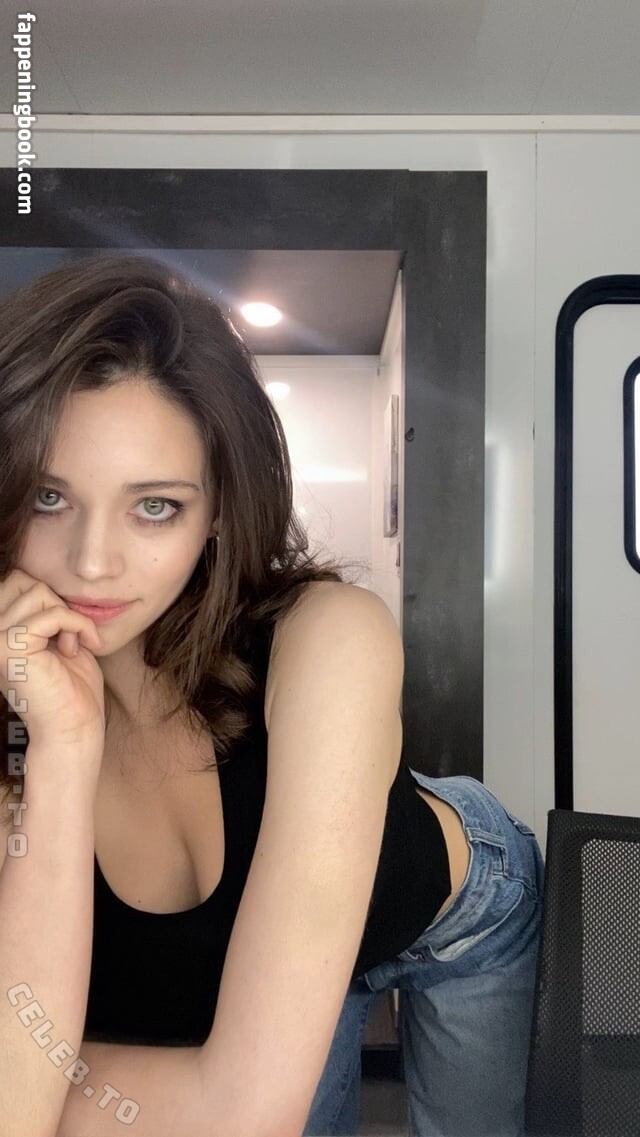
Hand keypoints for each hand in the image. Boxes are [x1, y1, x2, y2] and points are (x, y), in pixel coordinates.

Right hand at [0, 569, 105, 751]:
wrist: (74, 728)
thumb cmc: (71, 687)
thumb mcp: (56, 637)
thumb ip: (43, 609)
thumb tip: (37, 578)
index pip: (17, 581)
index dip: (50, 600)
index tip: (67, 634)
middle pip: (23, 580)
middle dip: (56, 603)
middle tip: (70, 638)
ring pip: (38, 591)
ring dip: (68, 617)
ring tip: (71, 647)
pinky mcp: (8, 647)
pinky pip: (53, 613)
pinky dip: (77, 626)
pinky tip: (79, 650)